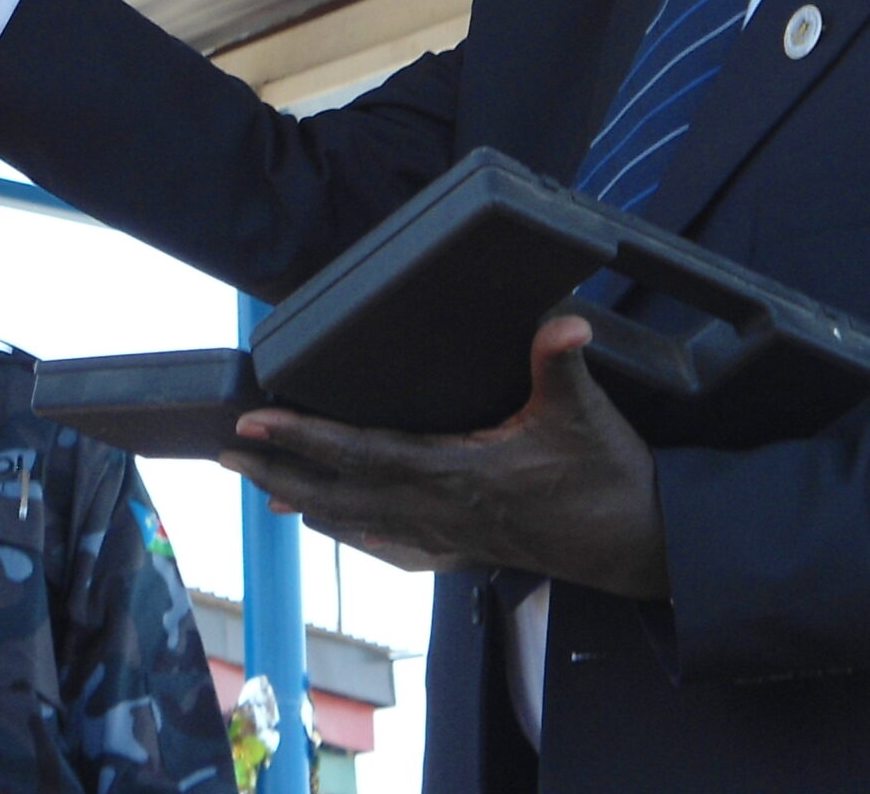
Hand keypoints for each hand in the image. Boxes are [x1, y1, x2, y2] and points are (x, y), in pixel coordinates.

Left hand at [219, 315, 669, 598]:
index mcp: (458, 473)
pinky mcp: (469, 547)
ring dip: (308, 504)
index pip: (362, 454)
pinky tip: (339, 531)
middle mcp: (442, 511)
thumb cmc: (611, 478)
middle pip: (342, 494)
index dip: (305, 438)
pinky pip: (397, 545)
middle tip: (227, 458)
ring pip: (362, 522)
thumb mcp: (586, 413)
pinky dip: (359, 535)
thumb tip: (564, 322)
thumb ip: (562, 363)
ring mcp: (452, 535)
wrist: (642, 547)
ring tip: (262, 490)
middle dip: (280, 474)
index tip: (255, 423)